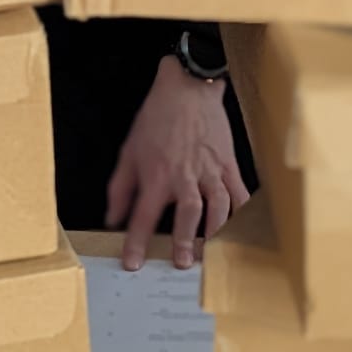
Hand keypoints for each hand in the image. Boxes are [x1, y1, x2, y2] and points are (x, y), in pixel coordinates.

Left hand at [106, 55, 248, 271]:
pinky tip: (236, 227)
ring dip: (214, 232)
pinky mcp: (228, 165)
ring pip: (218, 206)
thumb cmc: (157, 119)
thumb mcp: (129, 151)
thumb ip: (120, 188)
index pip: (144, 215)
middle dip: (186, 241)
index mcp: (157, 173)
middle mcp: (185, 175)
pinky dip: (239, 213)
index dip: (136, 241)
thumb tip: (112, 217)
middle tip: (182, 262)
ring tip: (209, 251)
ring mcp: (210, 170)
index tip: (132, 262)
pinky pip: (238, 193)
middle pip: (188, 213)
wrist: (188, 89)